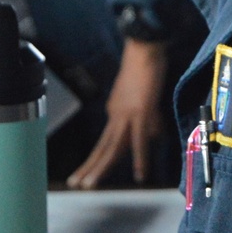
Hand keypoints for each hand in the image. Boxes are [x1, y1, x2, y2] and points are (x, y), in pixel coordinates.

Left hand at [68, 38, 168, 188]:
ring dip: (101, 168)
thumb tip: (156, 134)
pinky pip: (139, 140)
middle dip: (89, 167)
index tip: (91, 171)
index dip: (100, 157)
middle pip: (102, 146)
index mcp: (115, 111)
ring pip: (112, 147)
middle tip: (75, 184)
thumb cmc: (147, 67)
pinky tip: (139, 175)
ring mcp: (127, 114)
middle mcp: (116, 114)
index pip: (108, 139)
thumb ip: (151, 118)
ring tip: (90, 185)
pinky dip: (139, 159)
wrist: (145, 47)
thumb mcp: (147, 98)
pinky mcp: (141, 112)